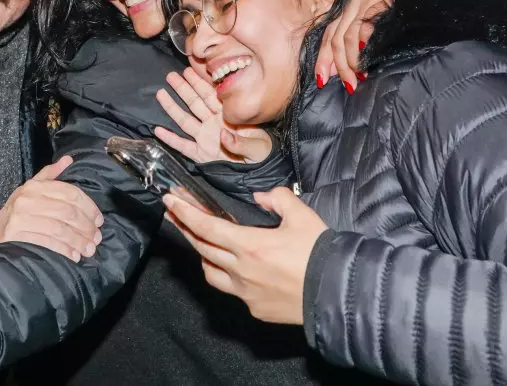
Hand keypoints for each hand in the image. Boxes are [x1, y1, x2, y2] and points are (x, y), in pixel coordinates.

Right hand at [0, 156, 103, 260]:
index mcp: (34, 187)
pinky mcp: (16, 236)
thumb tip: (68, 159)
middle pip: (67, 212)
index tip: (99, 220)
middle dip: (86, 227)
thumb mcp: (30, 192)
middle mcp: (26, 199)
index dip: (88, 207)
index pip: (69, 192)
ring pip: (60, 228)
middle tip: (96, 238)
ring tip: (89, 249)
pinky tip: (73, 255)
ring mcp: (20, 218)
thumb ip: (49, 176)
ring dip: (78, 241)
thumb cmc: (16, 216)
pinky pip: (48, 242)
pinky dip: (64, 250)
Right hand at [154, 68, 271, 163]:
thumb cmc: (262, 155)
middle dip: (183, 89)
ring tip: (161, 93)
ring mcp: (205, 139)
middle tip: (171, 75)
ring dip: (173, 107)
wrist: (257, 174)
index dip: (200, 84)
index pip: (211, 97)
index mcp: (228, 118)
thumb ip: (242, 142)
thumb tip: (223, 135)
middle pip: (195, 104)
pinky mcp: (201, 155)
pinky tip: (158, 130)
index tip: (189, 71)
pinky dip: (170, 139)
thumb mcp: (258, 147)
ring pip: (185, 120)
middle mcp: (213, 125)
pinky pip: (183, 146)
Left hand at [163, 187, 326, 324]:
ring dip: (204, 256)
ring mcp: (246, 293)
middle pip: (202, 248)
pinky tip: (236, 271)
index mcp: (249, 245)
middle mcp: (241, 271)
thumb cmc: (319, 253)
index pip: (206, 226)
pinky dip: (229, 277)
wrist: (337, 292)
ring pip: (212, 273)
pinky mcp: (256, 309)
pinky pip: (233, 291)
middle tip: (175, 214)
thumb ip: (278, 198)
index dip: (185, 212)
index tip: (169, 200)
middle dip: (186, 229)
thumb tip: (262, 197)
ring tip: (203, 244)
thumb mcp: (301, 215)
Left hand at [314, 0, 391, 91]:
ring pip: (348, 37)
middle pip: (336, 39)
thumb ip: (347, 51)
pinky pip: (366, 29)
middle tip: (349, 84)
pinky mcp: (380, 4)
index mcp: (346, 11)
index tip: (321, 80)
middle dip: (340, 66)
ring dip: (352, 61)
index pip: (329, 37)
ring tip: (359, 76)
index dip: (323, 60)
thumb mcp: (365, 39)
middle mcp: (353, 5)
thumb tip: (331, 71)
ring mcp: (366, 2)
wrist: (420, 13)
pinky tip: (366, 60)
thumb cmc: (394, 29)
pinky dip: (363, 48)